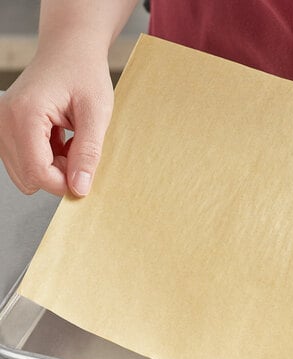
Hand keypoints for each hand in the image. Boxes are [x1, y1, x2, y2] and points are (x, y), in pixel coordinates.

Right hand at [0, 48, 113, 197]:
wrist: (70, 50)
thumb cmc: (85, 75)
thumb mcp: (97, 115)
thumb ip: (88, 153)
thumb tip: (79, 188)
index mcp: (25, 114)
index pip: (37, 172)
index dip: (64, 183)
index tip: (85, 172)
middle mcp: (4, 120)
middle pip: (28, 177)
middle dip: (58, 174)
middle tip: (78, 149)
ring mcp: (2, 124)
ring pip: (25, 173)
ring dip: (52, 167)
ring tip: (69, 142)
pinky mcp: (6, 128)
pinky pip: (24, 161)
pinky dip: (46, 158)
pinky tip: (60, 139)